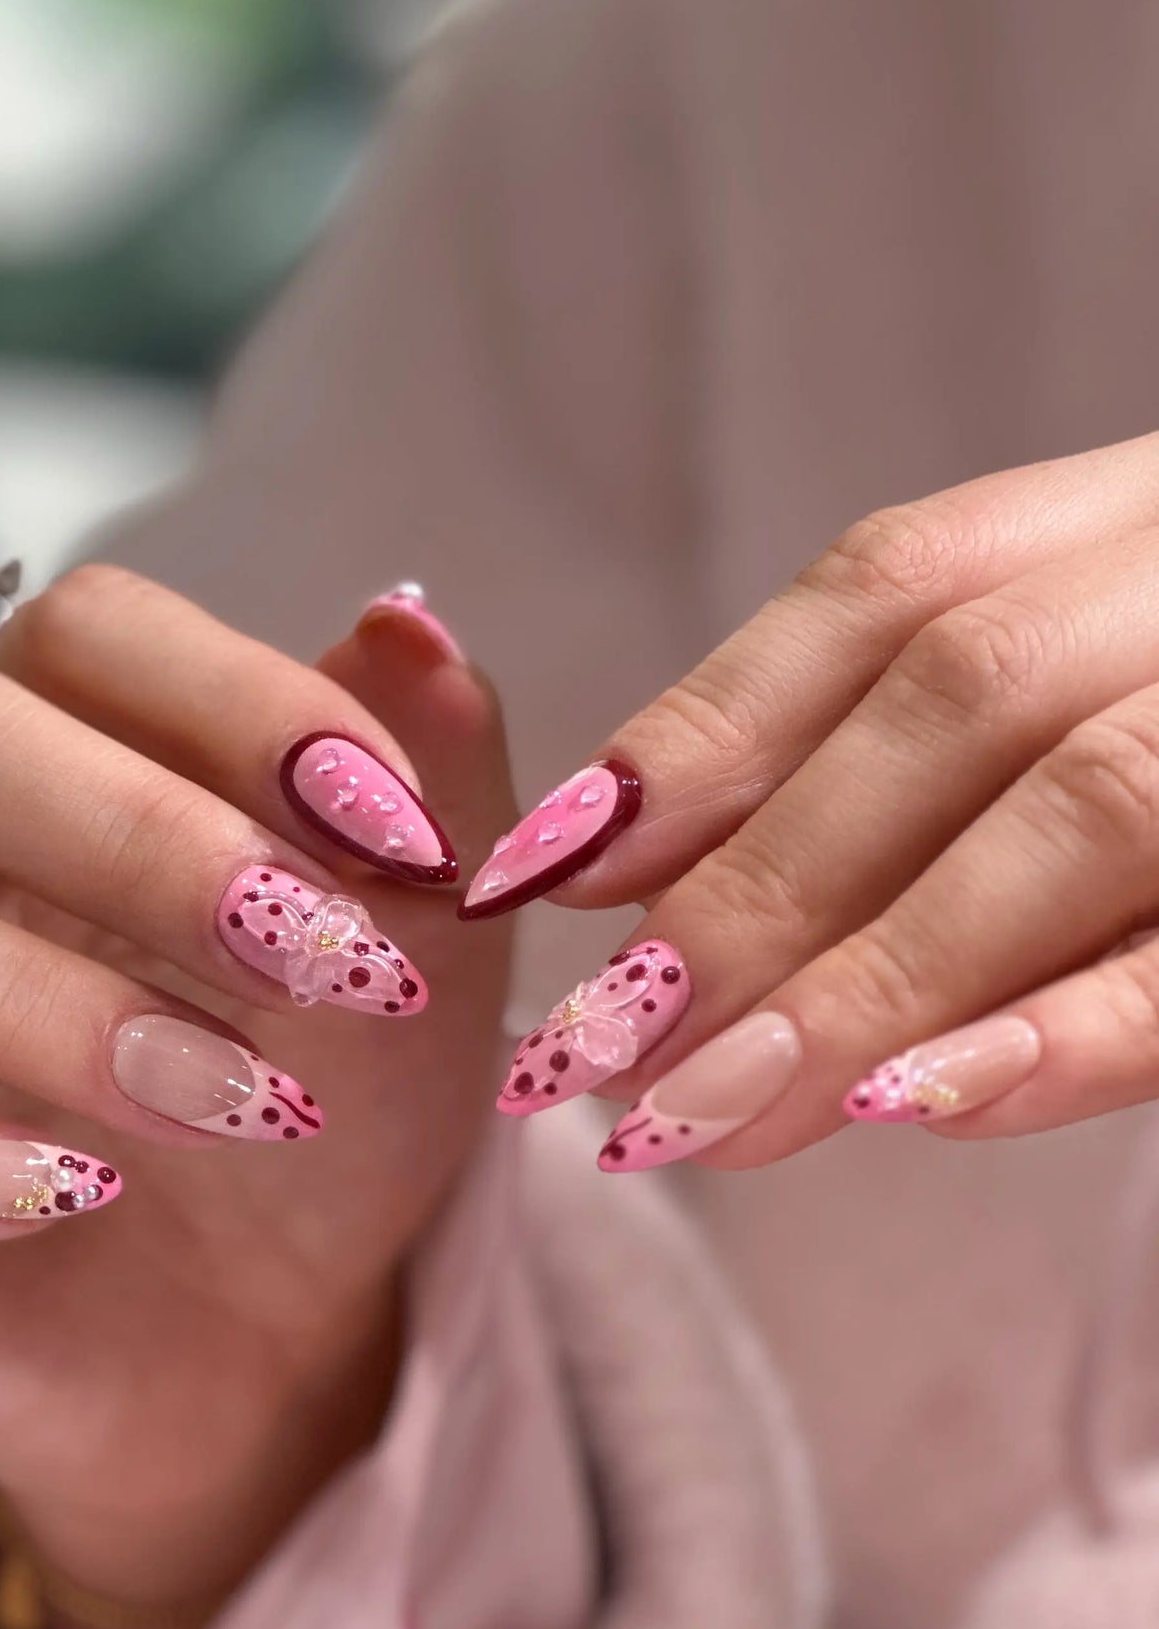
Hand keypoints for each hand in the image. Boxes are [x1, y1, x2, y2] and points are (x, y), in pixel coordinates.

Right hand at [0, 569, 513, 1628]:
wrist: (268, 1334)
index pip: (81, 629)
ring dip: (65, 1014)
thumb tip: (407, 618)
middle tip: (314, 956)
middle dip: (140, 838)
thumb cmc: (332, 1102)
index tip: (396, 830)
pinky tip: (65, 1196)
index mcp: (59, 755)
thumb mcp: (423, 955)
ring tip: (249, 1107)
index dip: (239, 701)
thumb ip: (428, 784)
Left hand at [460, 431, 1158, 1170]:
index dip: (698, 730)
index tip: (532, 877)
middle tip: (589, 1057)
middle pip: (957, 699)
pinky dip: (1080, 1027)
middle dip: (757, 891)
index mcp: (1141, 510)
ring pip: (1090, 804)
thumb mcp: (1074, 671)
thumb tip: (604, 863)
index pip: (886, 592)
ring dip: (875, 980)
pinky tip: (922, 1109)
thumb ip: (871, 741)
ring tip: (702, 1118)